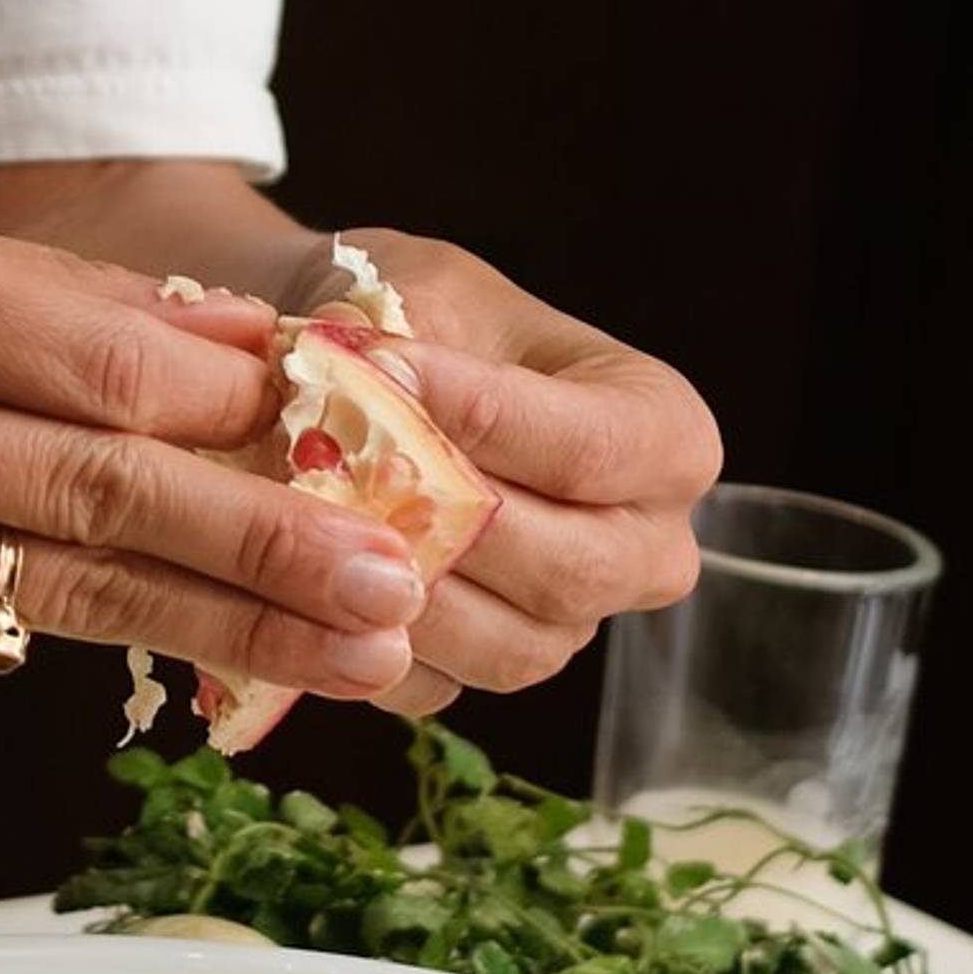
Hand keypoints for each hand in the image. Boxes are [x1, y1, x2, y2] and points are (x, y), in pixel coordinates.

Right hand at [0, 194, 444, 707]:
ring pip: (64, 566)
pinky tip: (208, 661)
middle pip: (107, 465)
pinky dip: (105, 638)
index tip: (379, 423)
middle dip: (279, 524)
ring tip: (364, 636)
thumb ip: (7, 316)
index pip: (105, 342)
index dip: (255, 396)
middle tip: (410, 562)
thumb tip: (212, 360)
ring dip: (234, 609)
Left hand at [338, 229, 717, 719]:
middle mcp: (647, 544)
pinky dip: (366, 638)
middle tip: (344, 461)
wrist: (374, 373)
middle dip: (449, 521)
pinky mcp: (492, 665)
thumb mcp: (426, 288)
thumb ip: (402, 328)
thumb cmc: (426, 324)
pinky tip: (307, 576)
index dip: (488, 418)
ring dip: (405, 586)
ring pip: (509, 645)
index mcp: (664, 435)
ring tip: (318, 514)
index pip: (594, 449)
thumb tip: (353, 369)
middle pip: (569, 569)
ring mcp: (575, 620)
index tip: (383, 367)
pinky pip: (440, 685)